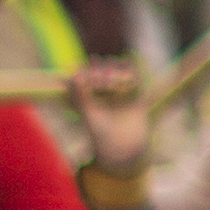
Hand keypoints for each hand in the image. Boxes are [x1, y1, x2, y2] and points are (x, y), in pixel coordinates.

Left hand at [63, 62, 147, 180]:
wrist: (123, 148)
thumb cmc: (100, 134)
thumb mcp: (89, 114)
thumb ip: (81, 95)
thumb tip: (73, 76)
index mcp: (92, 105)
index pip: (87, 85)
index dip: (85, 73)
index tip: (82, 63)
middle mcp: (106, 103)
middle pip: (102, 81)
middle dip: (101, 70)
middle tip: (98, 60)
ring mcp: (122, 102)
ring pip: (118, 82)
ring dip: (116, 71)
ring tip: (114, 61)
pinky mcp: (136, 103)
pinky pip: (136, 87)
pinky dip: (135, 75)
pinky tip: (132, 65)